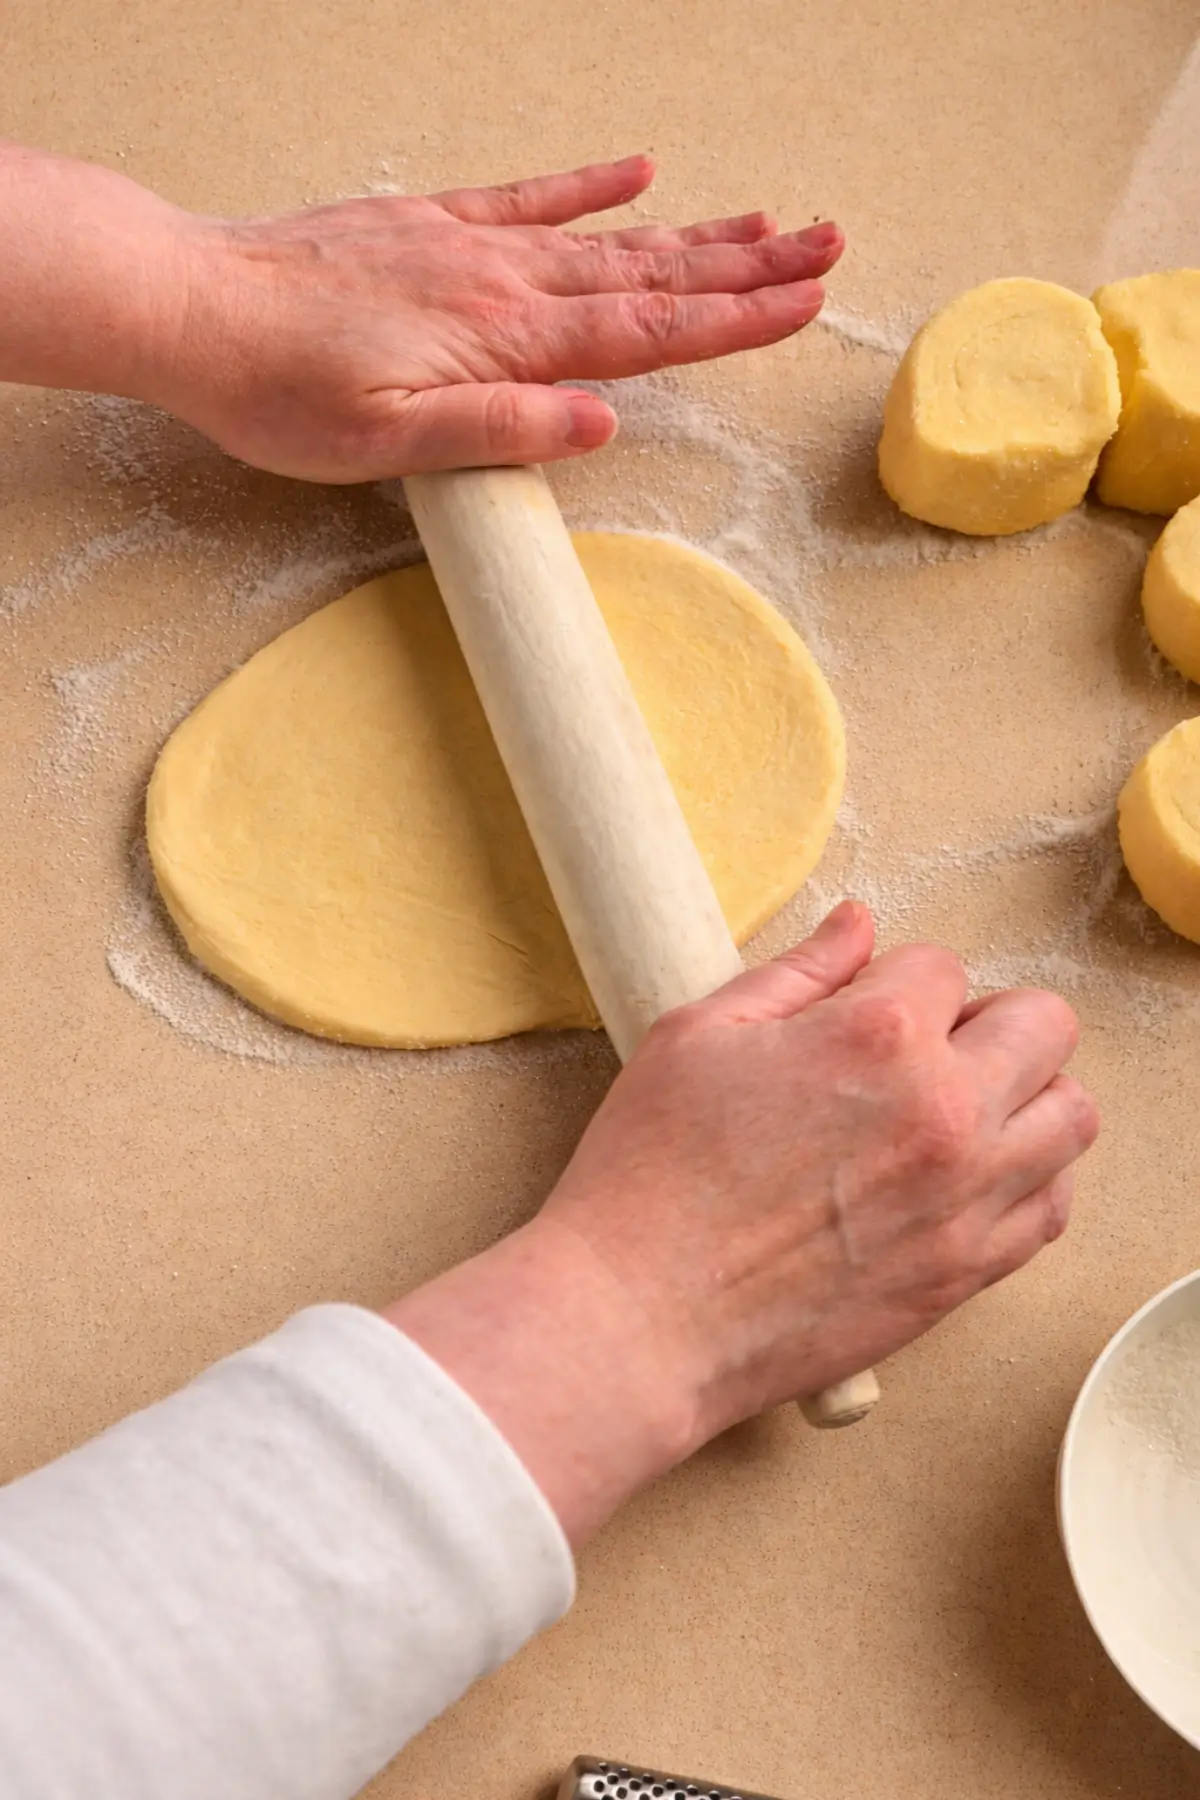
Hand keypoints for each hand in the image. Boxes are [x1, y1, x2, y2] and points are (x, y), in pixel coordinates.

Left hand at [161, 155, 841, 479]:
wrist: (191, 305)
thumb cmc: (278, 392)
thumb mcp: (385, 445)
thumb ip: (498, 430)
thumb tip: (600, 420)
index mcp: (503, 340)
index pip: (644, 334)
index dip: (732, 322)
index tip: (806, 303)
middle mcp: (502, 281)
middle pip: (649, 277)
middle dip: (746, 267)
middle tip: (827, 246)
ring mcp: (467, 245)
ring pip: (606, 238)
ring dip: (692, 232)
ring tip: (766, 221)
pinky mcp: (429, 225)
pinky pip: (528, 198)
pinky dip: (589, 185)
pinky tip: (637, 171)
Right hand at [390, 902, 1097, 1544]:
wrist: (640, 1319)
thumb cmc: (650, 1176)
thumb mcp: (699, 1036)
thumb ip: (795, 973)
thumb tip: (857, 925)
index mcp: (877, 1035)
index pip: (941, 964)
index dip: (894, 981)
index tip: (857, 1014)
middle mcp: (945, 1110)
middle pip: (1042, 1025)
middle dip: (985, 1020)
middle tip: (924, 1050)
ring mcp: (967, 1197)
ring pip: (1070, 1114)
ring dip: (1025, 1095)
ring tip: (958, 1111)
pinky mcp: (967, 1272)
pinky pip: (1054, 1206)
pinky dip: (1030, 1179)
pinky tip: (967, 1176)